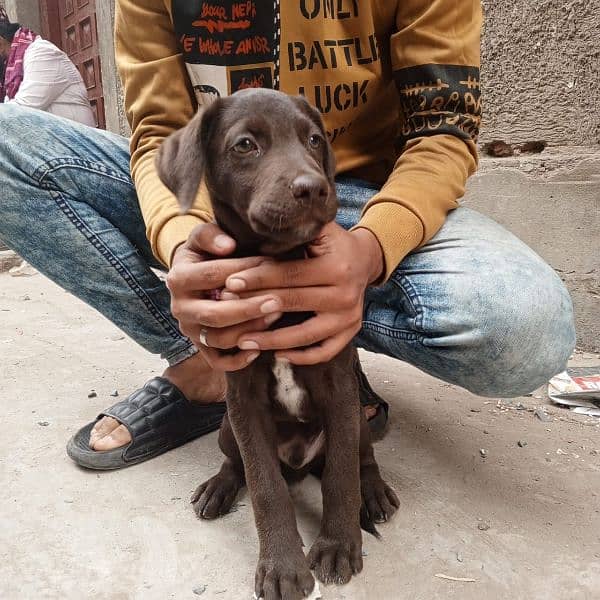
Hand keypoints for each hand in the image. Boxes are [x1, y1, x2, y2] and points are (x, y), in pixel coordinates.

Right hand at [167, 223, 282, 370]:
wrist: (195, 276)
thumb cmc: (206, 253)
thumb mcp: (203, 237)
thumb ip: (211, 235)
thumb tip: (228, 245)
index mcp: (178, 278)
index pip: (212, 275)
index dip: (243, 270)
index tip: (270, 265)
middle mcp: (179, 308)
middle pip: (214, 314)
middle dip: (249, 308)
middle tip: (278, 300)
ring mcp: (189, 330)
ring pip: (218, 339)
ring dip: (249, 330)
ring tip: (275, 316)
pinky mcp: (200, 346)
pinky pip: (217, 361)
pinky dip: (237, 360)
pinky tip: (259, 349)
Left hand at [223, 223, 382, 364]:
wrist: (365, 258)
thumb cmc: (332, 241)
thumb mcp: (319, 229)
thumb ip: (293, 232)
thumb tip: (256, 234)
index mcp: (336, 267)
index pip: (289, 274)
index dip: (258, 278)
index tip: (230, 283)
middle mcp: (345, 294)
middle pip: (293, 303)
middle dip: (256, 307)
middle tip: (226, 312)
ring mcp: (349, 317)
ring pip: (306, 335)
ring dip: (272, 340)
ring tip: (242, 341)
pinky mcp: (352, 331)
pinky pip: (324, 351)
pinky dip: (302, 357)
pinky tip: (277, 354)